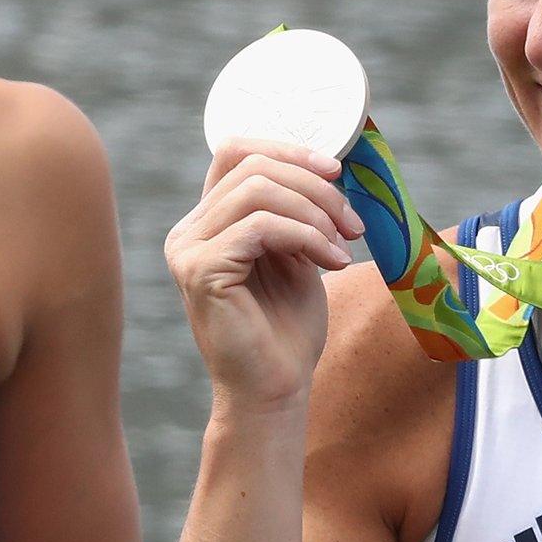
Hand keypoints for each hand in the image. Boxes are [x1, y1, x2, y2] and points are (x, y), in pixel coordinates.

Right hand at [164, 138, 364, 412]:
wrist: (274, 393)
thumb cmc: (287, 330)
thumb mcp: (296, 254)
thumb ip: (295, 211)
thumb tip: (325, 164)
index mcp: (207, 222)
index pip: (235, 150)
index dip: (287, 148)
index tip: (335, 171)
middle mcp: (188, 230)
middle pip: (252, 165)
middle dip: (314, 185)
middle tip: (353, 222)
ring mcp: (188, 249)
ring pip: (258, 189)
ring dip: (315, 211)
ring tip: (344, 246)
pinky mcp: (201, 271)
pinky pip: (260, 226)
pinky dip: (306, 236)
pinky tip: (331, 262)